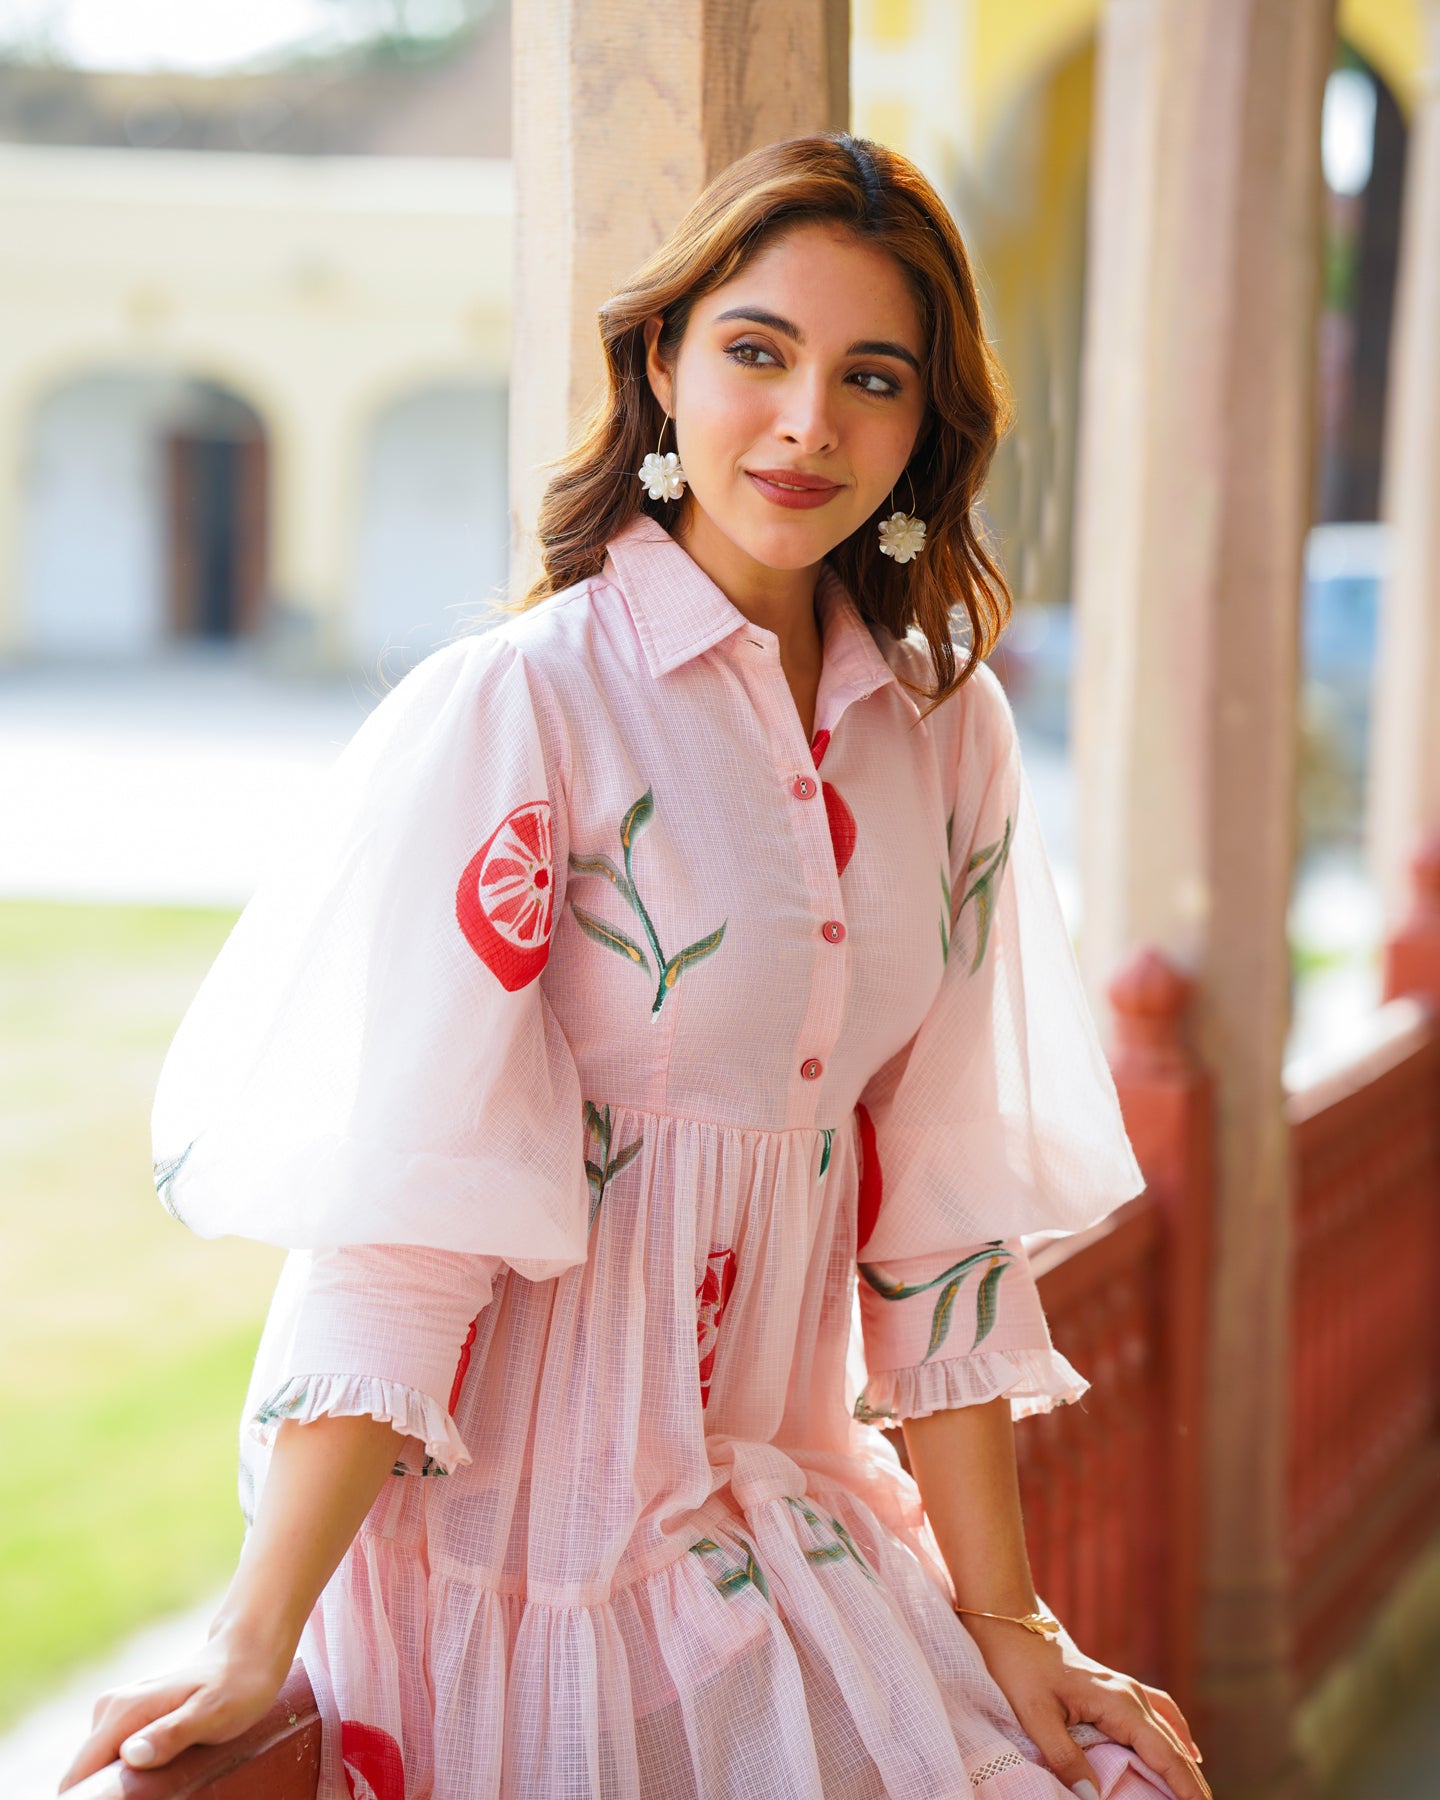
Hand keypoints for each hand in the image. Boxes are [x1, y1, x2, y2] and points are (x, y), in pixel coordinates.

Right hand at [57, 1627, 290, 1791]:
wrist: (249, 1654)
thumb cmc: (237, 1685)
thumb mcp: (213, 1714)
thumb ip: (172, 1734)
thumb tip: (130, 1756)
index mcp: (123, 1711)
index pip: (79, 1774)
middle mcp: (111, 1709)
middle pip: (86, 1775)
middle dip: (111, 1795)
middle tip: (161, 1792)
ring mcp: (118, 1713)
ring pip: (100, 1769)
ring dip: (122, 1787)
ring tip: (165, 1785)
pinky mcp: (129, 1719)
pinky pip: (113, 1759)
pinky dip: (129, 1776)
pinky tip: (162, 1775)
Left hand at [963, 1614, 1210, 1799]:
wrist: (1011, 1626)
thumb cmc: (1020, 1669)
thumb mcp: (1035, 1716)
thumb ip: (1065, 1758)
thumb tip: (1093, 1798)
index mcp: (1117, 1702)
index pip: (1163, 1753)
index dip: (1185, 1785)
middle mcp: (1130, 1694)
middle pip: (1173, 1745)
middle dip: (1191, 1780)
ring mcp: (1126, 1688)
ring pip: (1169, 1730)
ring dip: (1185, 1761)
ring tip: (1197, 1793)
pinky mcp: (1116, 1687)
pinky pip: (1160, 1712)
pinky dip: (1177, 1733)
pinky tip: (1186, 1747)